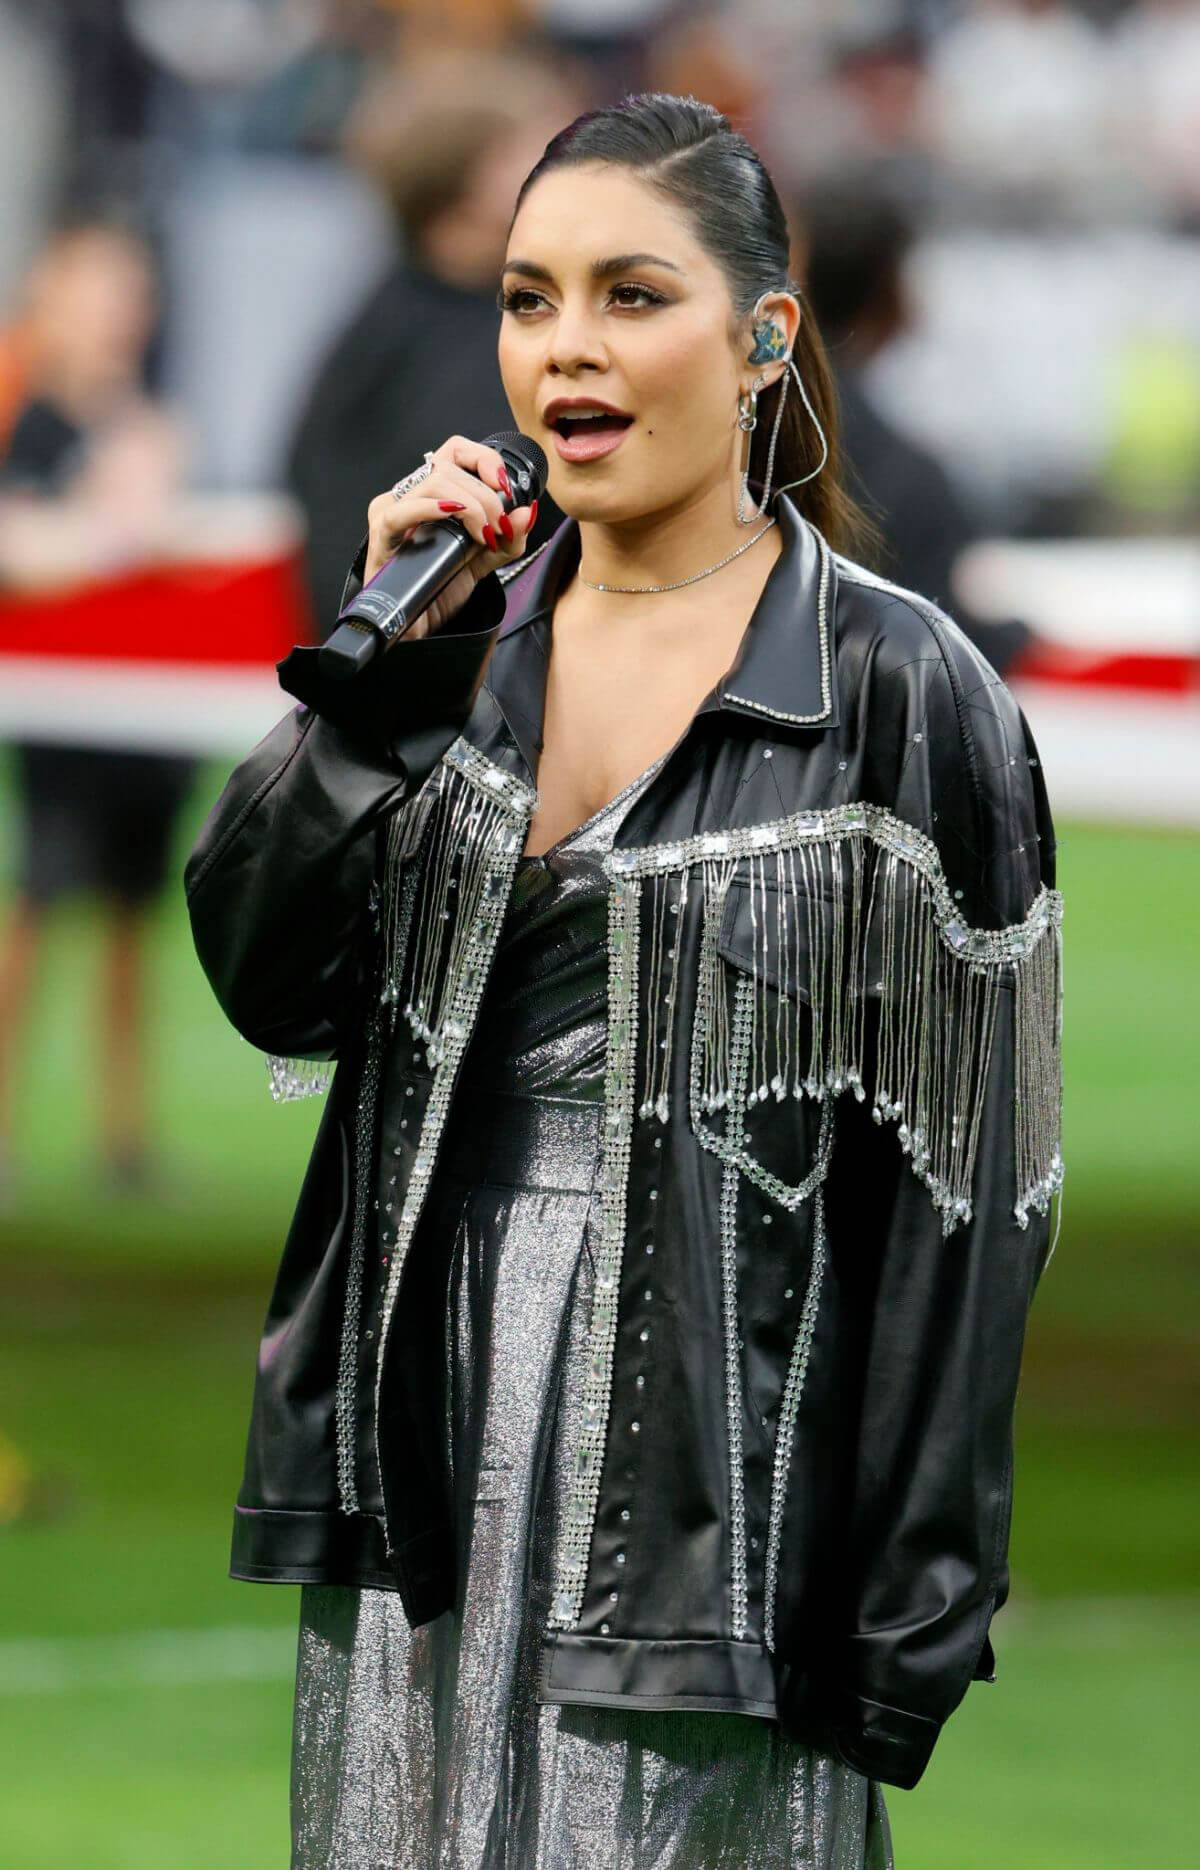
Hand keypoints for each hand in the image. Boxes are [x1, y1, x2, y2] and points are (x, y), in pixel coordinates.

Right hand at [362, 434, 536, 639]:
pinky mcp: (381, 536)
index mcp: (432, 495)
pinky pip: (400, 511)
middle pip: (449, 466)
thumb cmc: (439, 590)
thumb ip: (508, 539)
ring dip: (470, 505)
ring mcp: (392, 512)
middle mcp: (410, 497)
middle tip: (499, 528)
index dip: (483, 459)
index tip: (506, 485)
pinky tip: (453, 516)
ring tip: (483, 535)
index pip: (455, 451)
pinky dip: (431, 509)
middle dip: (486, 495)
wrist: (416, 628)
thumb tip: (527, 512)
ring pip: (432, 482)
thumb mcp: (484, 562)